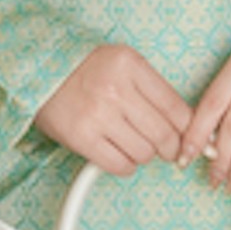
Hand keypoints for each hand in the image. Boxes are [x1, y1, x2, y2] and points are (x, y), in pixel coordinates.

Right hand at [34, 44, 191, 175]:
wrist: (38, 72)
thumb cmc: (85, 69)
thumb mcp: (123, 64)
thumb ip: (154, 90)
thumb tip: (189, 125)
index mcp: (131, 65)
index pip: (176, 107)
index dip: (190, 130)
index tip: (192, 139)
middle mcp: (116, 89)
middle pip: (164, 134)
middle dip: (171, 148)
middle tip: (167, 149)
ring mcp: (98, 114)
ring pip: (144, 153)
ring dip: (144, 155)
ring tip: (133, 143)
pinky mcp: (81, 137)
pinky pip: (120, 165)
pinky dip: (125, 165)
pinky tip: (119, 153)